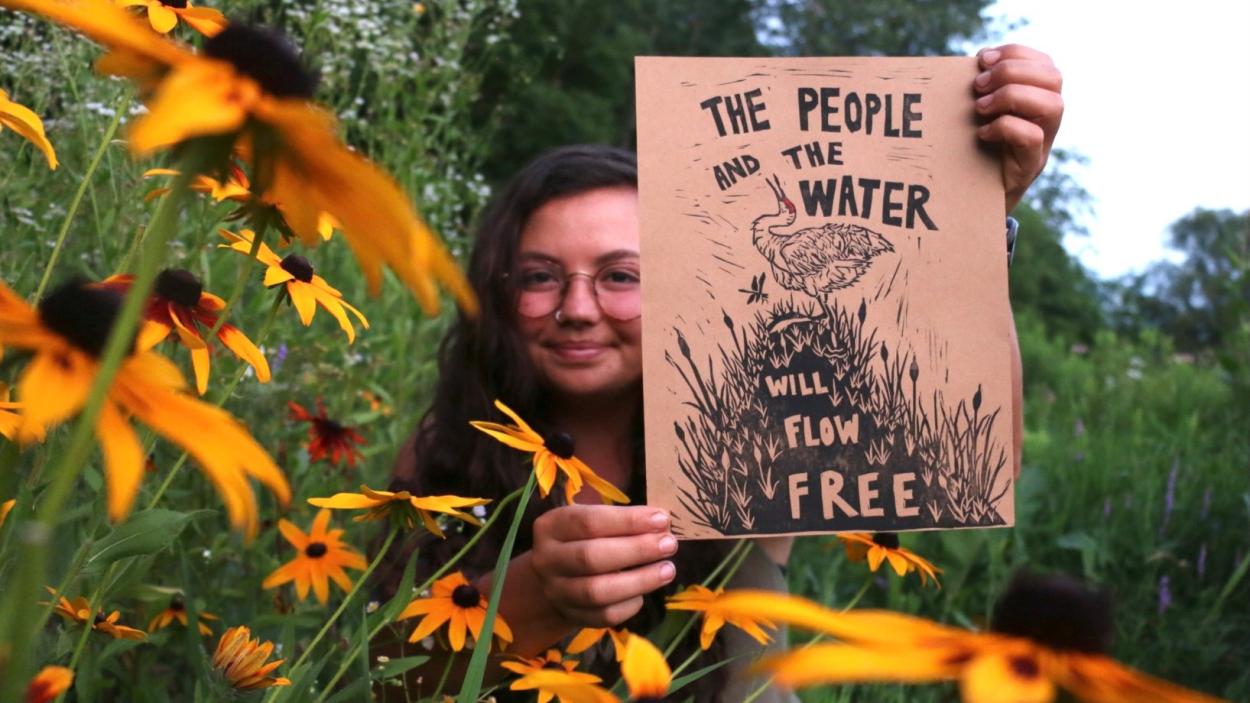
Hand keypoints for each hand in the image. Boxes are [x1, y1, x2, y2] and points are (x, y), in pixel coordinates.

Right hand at [530, 504, 676, 626]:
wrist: (557, 576)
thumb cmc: (584, 539)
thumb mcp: (593, 520)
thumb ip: (622, 520)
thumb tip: (662, 523)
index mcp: (551, 527)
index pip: (589, 522)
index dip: (628, 521)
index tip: (662, 519)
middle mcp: (546, 560)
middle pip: (591, 558)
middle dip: (636, 550)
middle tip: (669, 545)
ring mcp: (556, 591)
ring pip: (597, 591)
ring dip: (639, 580)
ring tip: (668, 570)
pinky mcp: (571, 615)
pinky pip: (604, 616)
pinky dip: (630, 604)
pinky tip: (645, 592)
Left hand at [973, 44, 1063, 212]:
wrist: (973, 200)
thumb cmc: (974, 149)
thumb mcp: (980, 113)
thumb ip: (984, 88)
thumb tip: (975, 63)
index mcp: (1038, 99)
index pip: (1044, 62)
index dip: (1015, 53)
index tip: (982, 59)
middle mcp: (1048, 118)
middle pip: (1054, 78)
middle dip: (1012, 72)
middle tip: (978, 87)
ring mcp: (1044, 142)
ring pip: (1052, 105)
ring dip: (1011, 97)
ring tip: (980, 108)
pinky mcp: (1031, 165)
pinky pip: (1032, 136)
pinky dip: (1005, 127)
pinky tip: (982, 133)